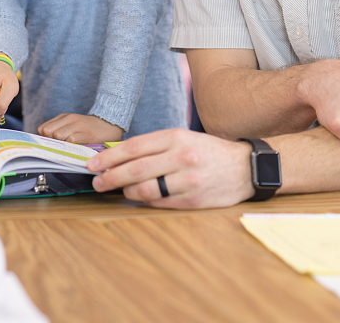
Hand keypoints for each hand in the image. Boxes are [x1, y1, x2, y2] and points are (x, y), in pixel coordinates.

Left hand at [37, 113, 122, 143]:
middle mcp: (69, 119)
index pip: (43, 128)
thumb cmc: (90, 129)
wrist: (110, 123)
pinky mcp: (86, 133)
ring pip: (57, 135)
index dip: (44, 139)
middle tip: (60, 146)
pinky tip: (76, 148)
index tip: (51, 144)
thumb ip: (60, 131)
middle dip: (51, 141)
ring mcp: (78, 125)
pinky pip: (71, 140)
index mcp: (64, 117)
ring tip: (69, 147)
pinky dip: (70, 146)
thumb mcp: (72, 125)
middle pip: (47, 132)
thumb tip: (46, 144)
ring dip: (61, 144)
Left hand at [87, 129, 253, 208]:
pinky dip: (146, 201)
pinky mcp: (194, 200)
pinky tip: (141, 197)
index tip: (93, 164)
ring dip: (127, 192)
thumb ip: (155, 146)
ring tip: (120, 191)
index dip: (109, 157)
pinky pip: (161, 203)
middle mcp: (181, 157)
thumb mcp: (183, 138)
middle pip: (135, 169)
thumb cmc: (207, 151)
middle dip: (110, 177)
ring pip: (146, 189)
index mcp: (176, 137)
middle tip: (97, 183)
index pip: (134, 147)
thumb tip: (119, 157)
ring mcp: (188, 180)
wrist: (246, 167)